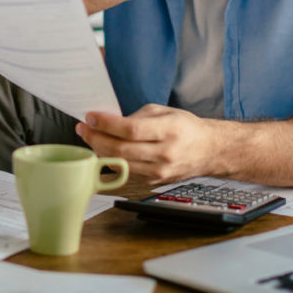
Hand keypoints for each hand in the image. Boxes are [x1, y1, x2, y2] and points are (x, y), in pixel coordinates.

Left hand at [75, 104, 219, 185]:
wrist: (208, 151)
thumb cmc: (186, 128)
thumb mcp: (164, 112)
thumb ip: (137, 116)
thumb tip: (109, 121)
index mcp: (169, 130)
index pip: (131, 129)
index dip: (106, 124)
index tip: (91, 117)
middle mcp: (165, 153)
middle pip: (121, 149)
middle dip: (96, 137)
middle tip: (84, 127)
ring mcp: (159, 171)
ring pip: (120, 163)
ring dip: (99, 149)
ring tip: (90, 136)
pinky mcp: (154, 181)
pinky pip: (126, 170)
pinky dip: (112, 159)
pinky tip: (104, 148)